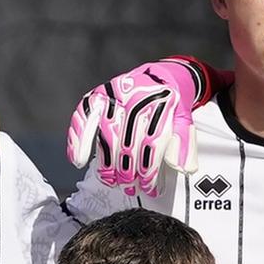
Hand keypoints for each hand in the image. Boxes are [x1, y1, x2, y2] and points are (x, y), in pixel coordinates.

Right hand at [64, 56, 217, 194]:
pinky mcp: (99, 94)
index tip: (149, 187)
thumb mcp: (185, 118)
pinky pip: (83, 116)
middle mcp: (136, 95)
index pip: (152, 142)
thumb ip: (184, 143)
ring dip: (106, 162)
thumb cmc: (172, 102)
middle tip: (128, 188)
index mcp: (161, 101)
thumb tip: (184, 168)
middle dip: (127, 170)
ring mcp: (115, 93)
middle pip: (128, 141)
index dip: (149, 169)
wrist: (163, 75)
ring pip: (106, 134)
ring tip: (110, 180)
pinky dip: (78, 139)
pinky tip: (77, 158)